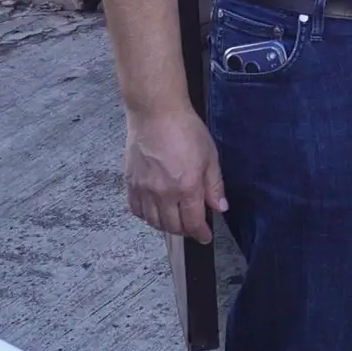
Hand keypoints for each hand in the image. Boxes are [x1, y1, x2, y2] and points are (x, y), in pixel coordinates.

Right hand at [125, 105, 226, 242]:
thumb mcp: (210, 155)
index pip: (194, 222)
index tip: (205, 237)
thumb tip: (220, 207)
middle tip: (192, 227)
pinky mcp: (131, 183)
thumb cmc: (185, 129)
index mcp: (187, 187)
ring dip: (166, 226)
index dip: (201, 233)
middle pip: (173, 226)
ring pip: (154, 222)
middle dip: (185, 231)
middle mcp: (163, 193)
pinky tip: (155, 212)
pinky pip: (137, 210)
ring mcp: (144, 189)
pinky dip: (147, 216)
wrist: (156, 113)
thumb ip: (214, 185)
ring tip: (175, 221)